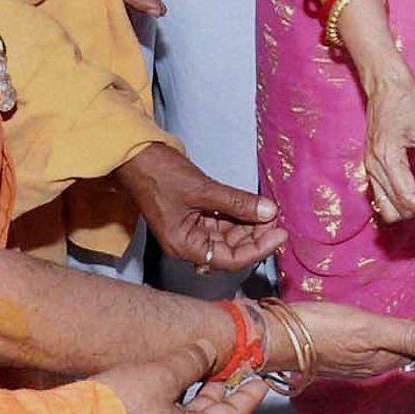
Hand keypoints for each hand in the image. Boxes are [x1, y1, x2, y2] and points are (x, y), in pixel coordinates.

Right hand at [102, 340, 268, 413]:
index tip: (260, 383)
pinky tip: (167, 383)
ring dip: (195, 395)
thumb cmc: (120, 407)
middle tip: (232, 370)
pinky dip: (175, 402)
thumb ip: (190, 360)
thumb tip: (208, 349)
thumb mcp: (162, 374)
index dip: (247, 397)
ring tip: (201, 369)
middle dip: (220, 392)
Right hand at [117, 143, 284, 272]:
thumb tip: (270, 211)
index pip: (229, 259)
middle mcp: (188, 243)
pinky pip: (221, 220)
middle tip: (277, 219)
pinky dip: (238, 213)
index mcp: (185, 246)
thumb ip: (237, 202)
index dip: (257, 248)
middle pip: (230, 248)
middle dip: (255, 235)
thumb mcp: (202, 188)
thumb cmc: (160, 174)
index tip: (279, 234)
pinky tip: (255, 206)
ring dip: (249, 224)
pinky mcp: (193, 214)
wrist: (136, 154)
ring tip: (270, 211)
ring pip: (227, 234)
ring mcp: (191, 229)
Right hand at [278, 302, 414, 377]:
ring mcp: (359, 356)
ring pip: (399, 345)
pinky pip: (382, 343)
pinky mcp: (344, 349)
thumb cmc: (322, 330)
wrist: (278, 337)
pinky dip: (396, 335)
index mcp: (385, 356)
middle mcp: (375, 360)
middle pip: (413, 345)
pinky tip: (388, 334)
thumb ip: (409, 336)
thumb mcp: (370, 329)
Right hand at [359, 58, 414, 228]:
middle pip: (395, 207)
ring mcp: (368, 166)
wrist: (386, 84)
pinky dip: (398, 198)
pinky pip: (381, 194)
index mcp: (387, 156)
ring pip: (385, 206)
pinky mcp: (369, 165)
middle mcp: (373, 165)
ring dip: (407, 208)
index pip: (407, 196)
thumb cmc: (410, 102)